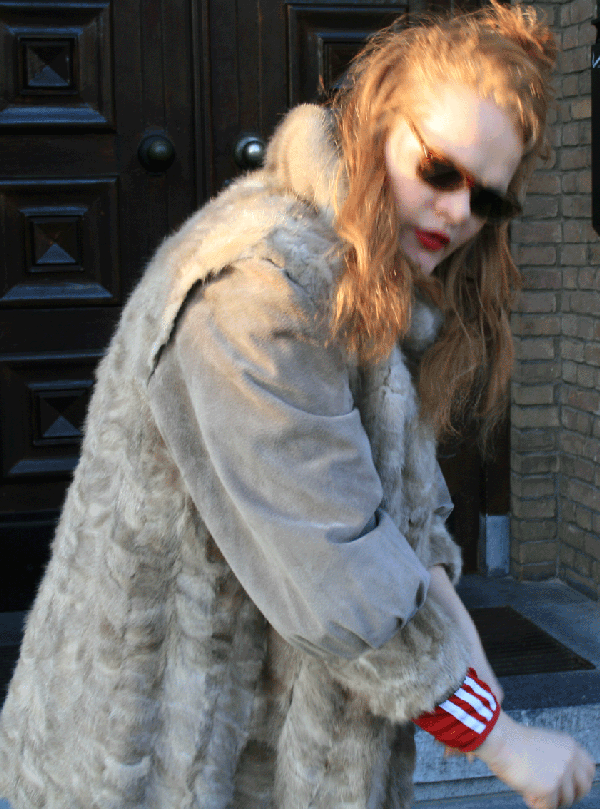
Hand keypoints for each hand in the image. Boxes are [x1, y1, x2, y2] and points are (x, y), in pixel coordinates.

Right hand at [474, 711, 595, 808]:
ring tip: (531, 788)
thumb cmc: (513, 741)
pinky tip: (526, 792)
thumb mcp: (544, 742)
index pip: (589, 770)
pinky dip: (536, 803)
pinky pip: (548, 807)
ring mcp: (561, 774)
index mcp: (569, 745)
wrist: (499, 739)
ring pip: (565, 801)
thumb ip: (558, 757)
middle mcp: (570, 759)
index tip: (569, 787)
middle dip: (568, 795)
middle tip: (552, 795)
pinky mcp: (549, 788)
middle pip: (582, 789)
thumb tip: (563, 781)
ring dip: (548, 799)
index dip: (579, 782)